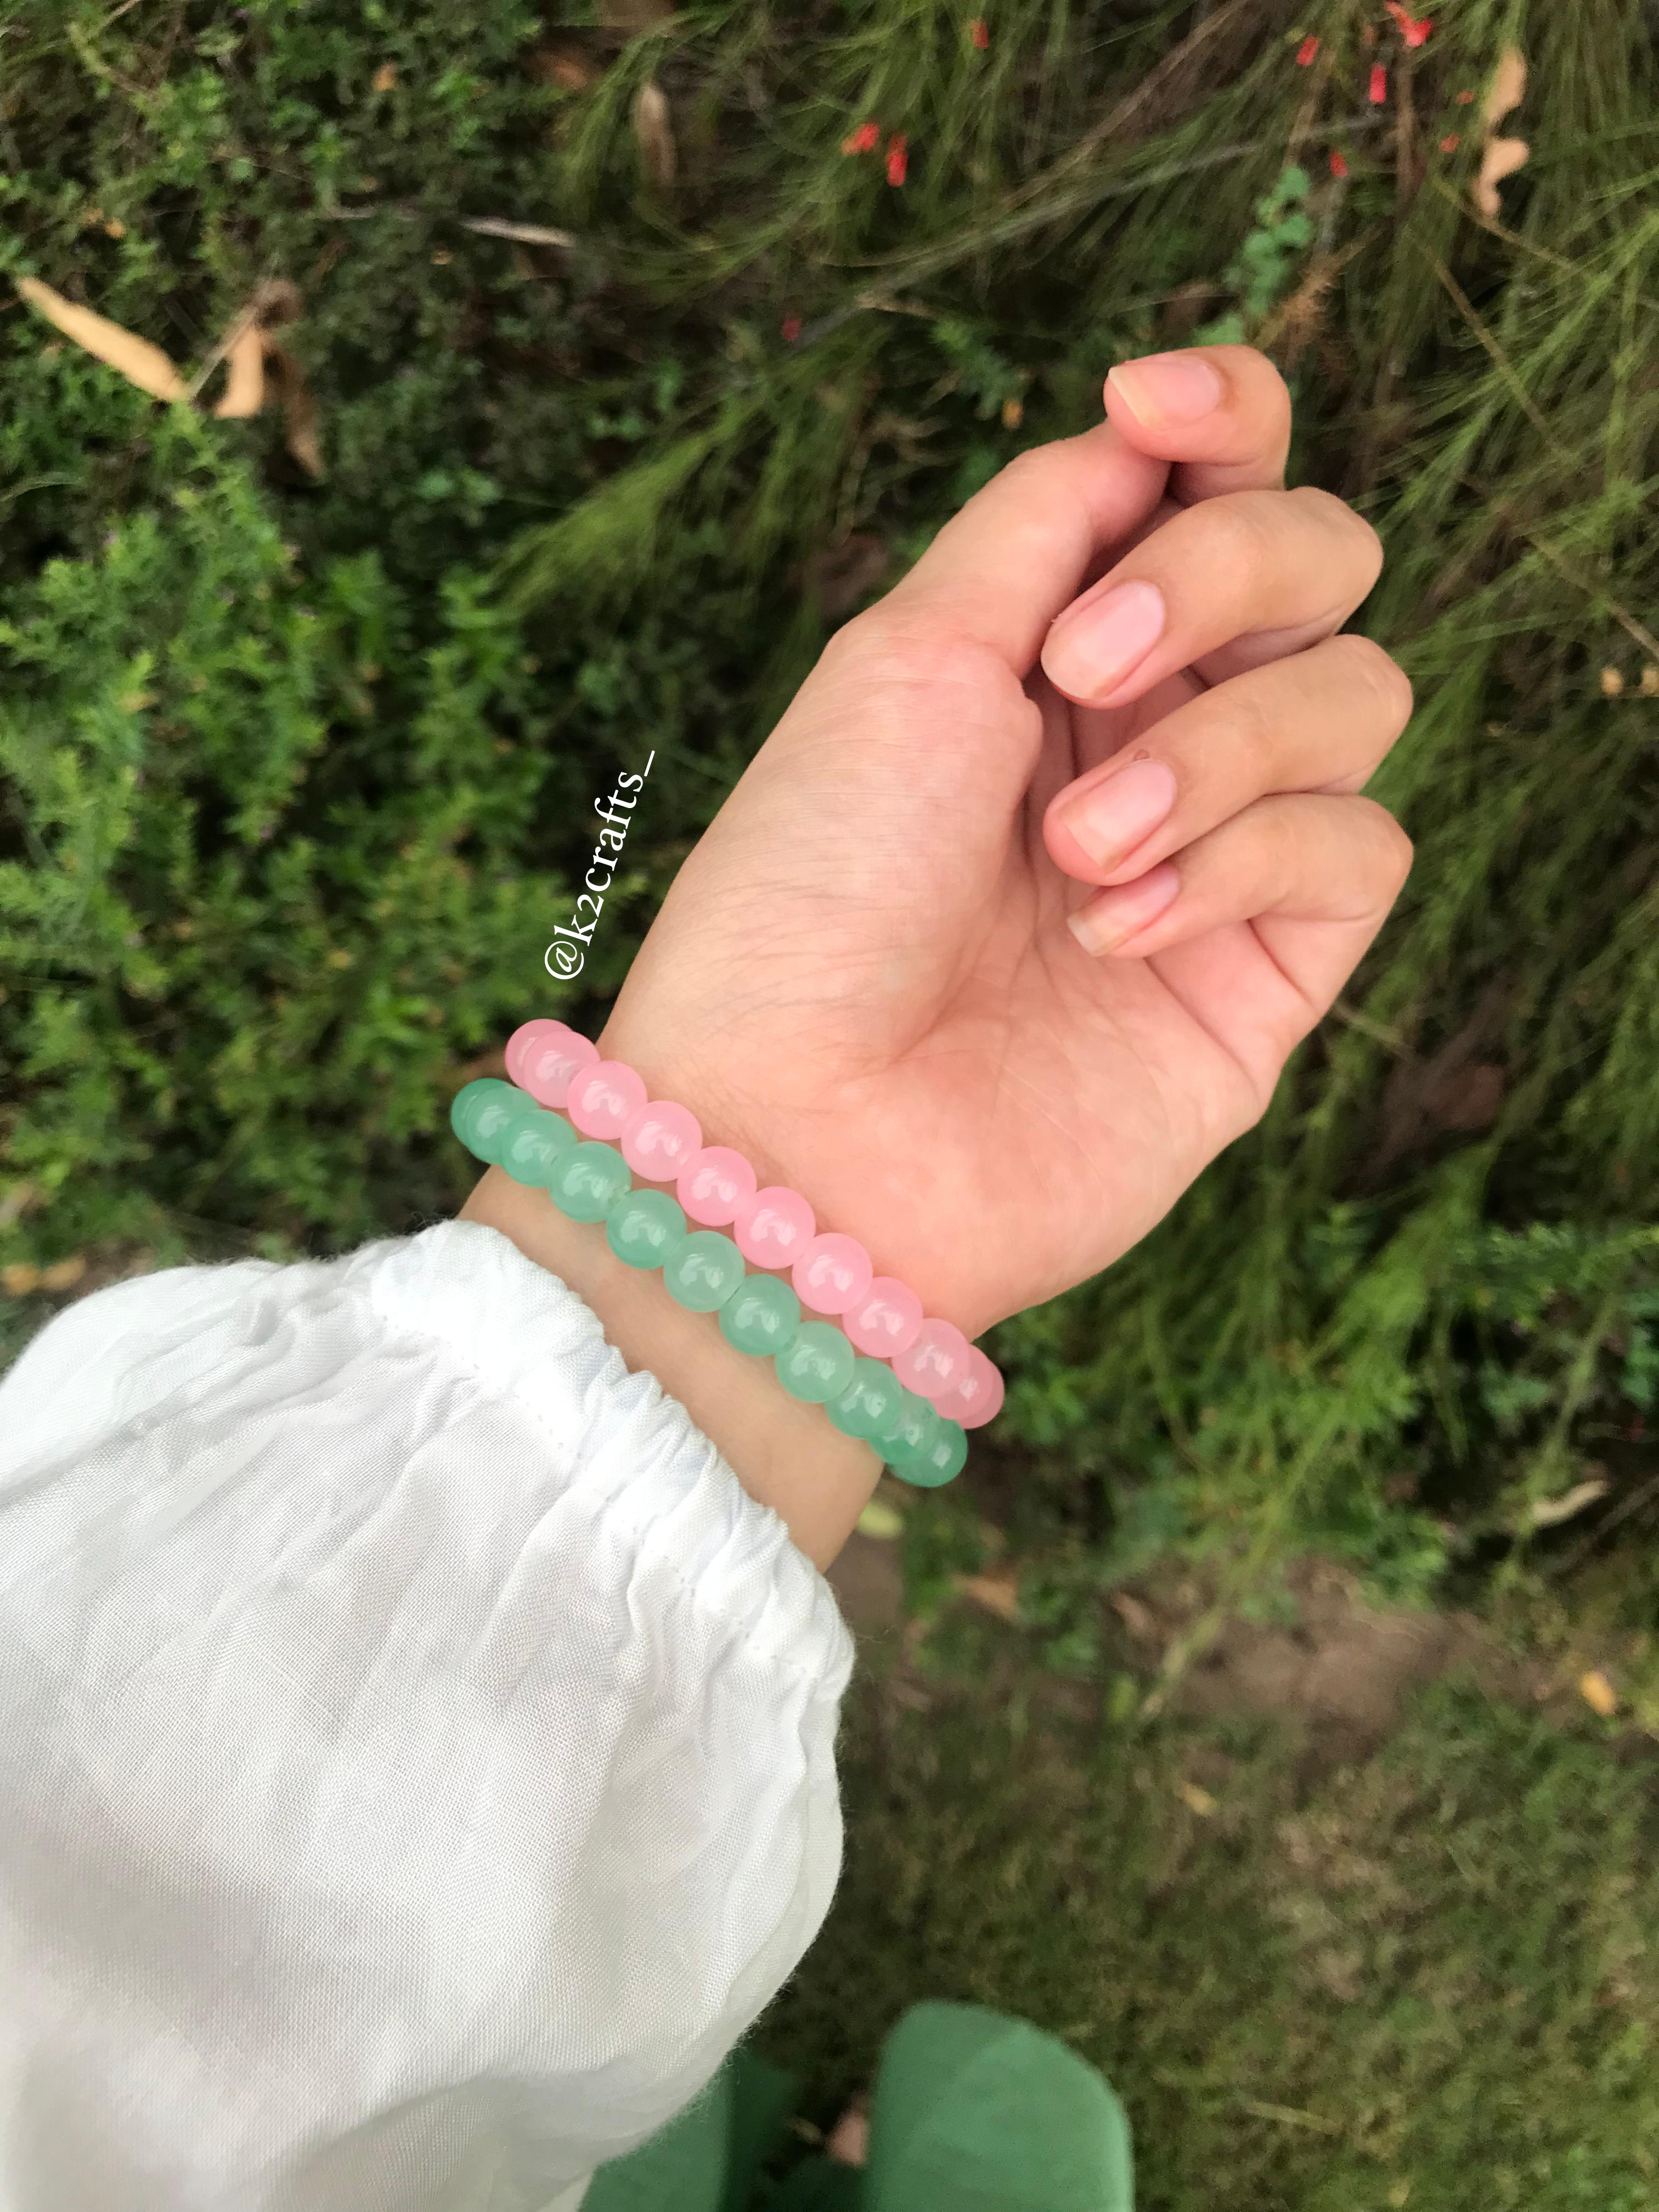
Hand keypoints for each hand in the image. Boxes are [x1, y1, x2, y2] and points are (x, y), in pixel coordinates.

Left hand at [603, 346, 1413, 1341]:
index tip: (1153, 406)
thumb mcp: (906, 655)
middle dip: (1223, 575)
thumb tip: (1143, 436)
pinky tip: (1116, 933)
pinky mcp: (1269, 978)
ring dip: (1217, 749)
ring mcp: (1220, 854)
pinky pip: (1358, 847)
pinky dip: (1244, 865)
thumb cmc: (812, 891)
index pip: (1206, 484)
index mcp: (1050, 647)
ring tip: (1077, 853)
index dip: (1223, 418)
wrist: (804, 1129)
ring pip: (1357, 695)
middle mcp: (1150, 734)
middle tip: (1079, 672)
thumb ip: (1043, 525)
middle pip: (1318, 559)